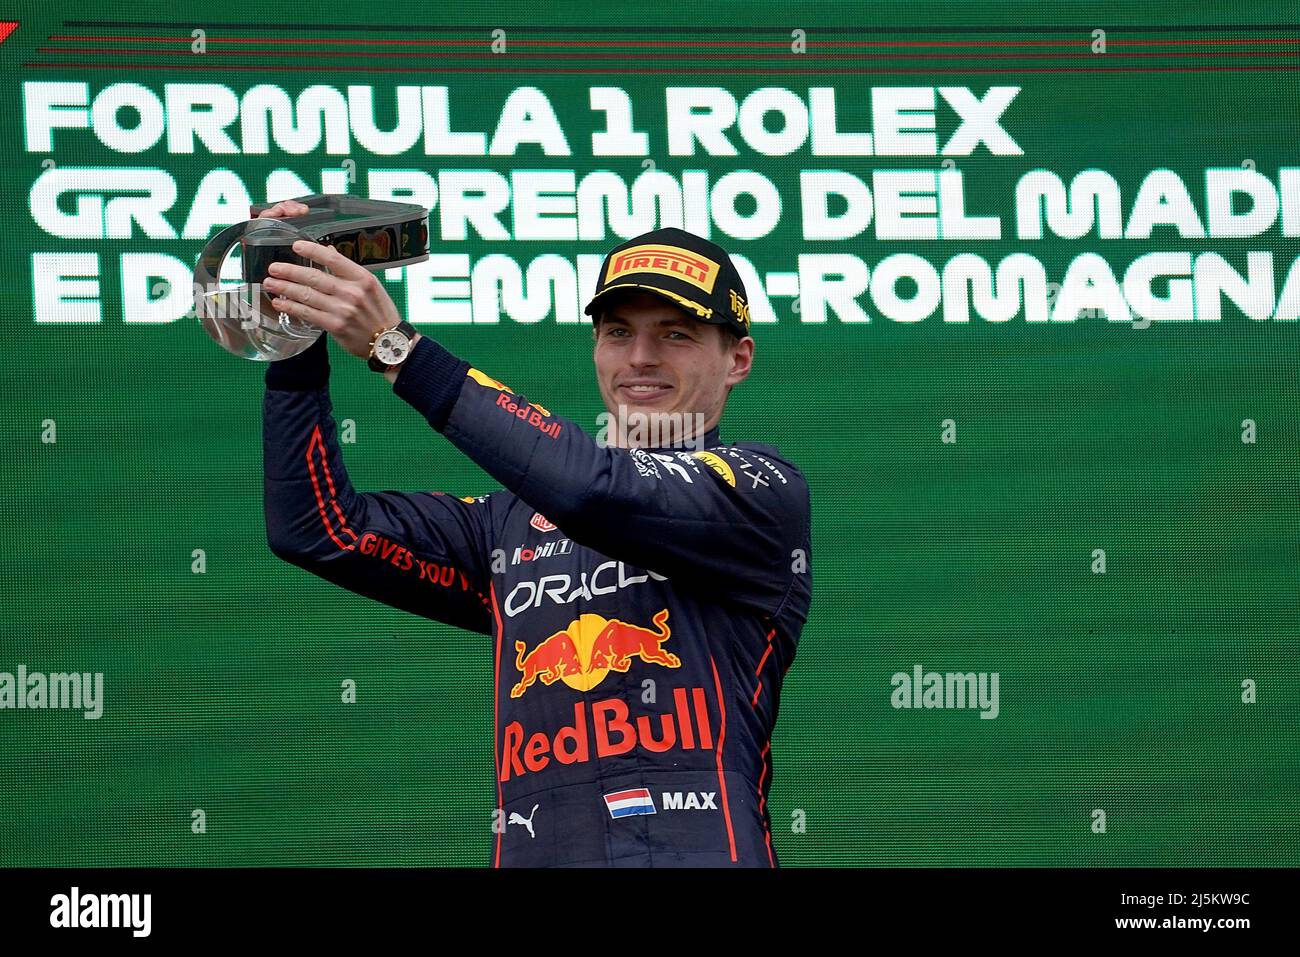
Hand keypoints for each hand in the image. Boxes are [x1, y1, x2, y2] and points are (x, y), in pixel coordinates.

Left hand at [254, 200, 404, 361]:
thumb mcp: (371, 286)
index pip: (333, 259)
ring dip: (284, 288)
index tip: (296, 246)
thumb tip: (328, 249)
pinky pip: (307, 313)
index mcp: (362, 278)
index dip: (312, 251)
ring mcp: (343, 309)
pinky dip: (291, 307)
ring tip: (270, 283)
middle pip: (314, 277)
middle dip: (289, 271)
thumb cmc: (380, 313)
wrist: (389, 342)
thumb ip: (348, 269)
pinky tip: (280, 303)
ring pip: (307, 295)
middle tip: (273, 268)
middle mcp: (352, 292)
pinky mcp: (335, 326)